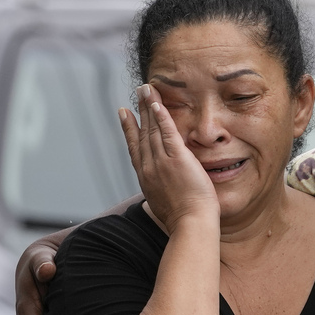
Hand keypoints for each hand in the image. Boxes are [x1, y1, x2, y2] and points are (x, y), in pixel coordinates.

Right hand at [122, 85, 218, 232]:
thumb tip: (160, 193)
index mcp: (146, 178)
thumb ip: (160, 192)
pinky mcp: (177, 158)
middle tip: (136, 93)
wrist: (190, 225)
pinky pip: (167, 132)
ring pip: (152, 129)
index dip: (129, 129)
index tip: (124, 113)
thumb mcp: (163, 205)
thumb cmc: (182, 221)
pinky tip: (158, 103)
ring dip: (148, 106)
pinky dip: (161, 116)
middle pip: (141, 133)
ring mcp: (162, 162)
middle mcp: (149, 167)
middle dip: (138, 111)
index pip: (135, 148)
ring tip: (146, 89)